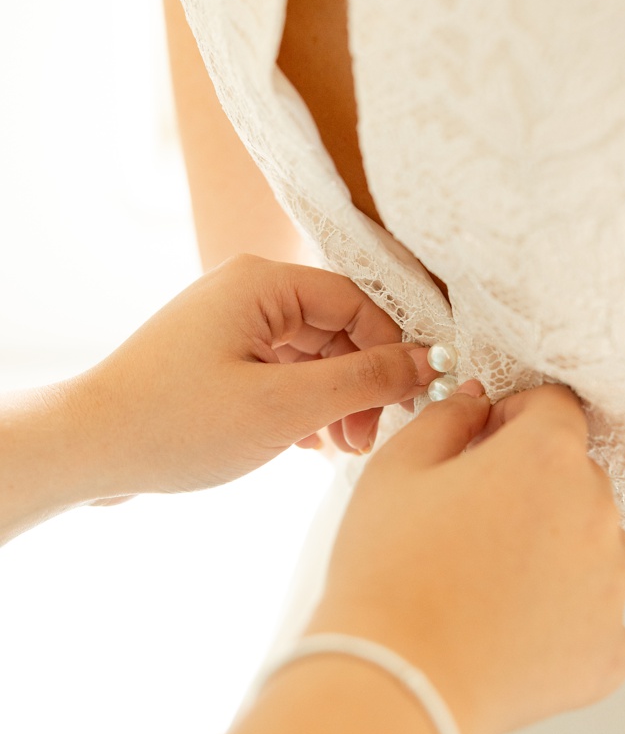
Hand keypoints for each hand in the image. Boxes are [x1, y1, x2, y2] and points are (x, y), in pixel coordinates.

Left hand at [55, 255, 432, 501]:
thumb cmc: (175, 423)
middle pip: (340, 330)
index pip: (360, 303)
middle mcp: (248, 293)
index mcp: (262, 283)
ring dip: (337, 401)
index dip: (395, 350)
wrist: (85, 450)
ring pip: (315, 355)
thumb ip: (366, 380)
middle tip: (368, 438)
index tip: (414, 399)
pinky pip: (286, 372)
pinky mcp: (219, 358)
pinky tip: (308, 445)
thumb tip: (430, 363)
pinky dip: (305, 406)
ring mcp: (231, 325)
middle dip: (363, 385)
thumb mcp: (285, 406)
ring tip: (338, 449)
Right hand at [307, 383, 624, 733]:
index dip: (517, 421)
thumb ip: (449, 418)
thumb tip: (479, 404)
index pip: (556, 409)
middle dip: (535, 490)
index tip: (488, 446)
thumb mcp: (397, 469)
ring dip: (558, 552)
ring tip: (490, 587)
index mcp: (550, 457)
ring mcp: (613, 584)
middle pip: (578, 480)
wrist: (395, 682)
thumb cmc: (388, 575)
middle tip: (474, 528)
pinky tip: (512, 633)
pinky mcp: (613, 647)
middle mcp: (598, 512)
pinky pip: (599, 618)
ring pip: (595, 547)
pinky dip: (566, 621)